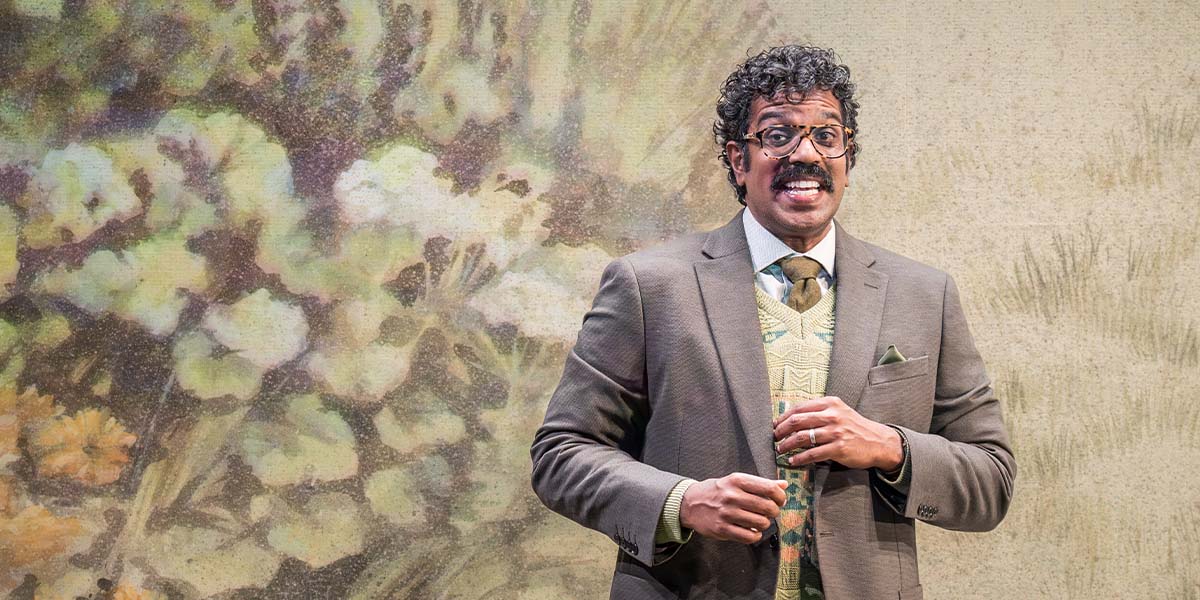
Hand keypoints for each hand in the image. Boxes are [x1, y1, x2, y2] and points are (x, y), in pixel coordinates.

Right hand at [679, 473, 786, 543]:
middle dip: (774, 512)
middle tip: (770, 512)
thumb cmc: (716, 491)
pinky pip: (750, 537)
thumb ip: (760, 483)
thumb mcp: (735, 481)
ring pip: (761, 523)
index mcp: (737, 480)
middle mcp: (732, 496)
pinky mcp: (722, 529)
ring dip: (764, 524)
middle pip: (768, 507)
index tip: (780, 500)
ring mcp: (726, 513)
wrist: (689, 503)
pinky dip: (755, 536)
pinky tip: (751, 531)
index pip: (769, 488)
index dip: (780, 496)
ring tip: (758, 521)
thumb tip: (784, 485)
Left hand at [773, 395, 902, 470]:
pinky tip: (793, 460)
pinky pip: (812, 454)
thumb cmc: (855, 427)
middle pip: (797, 420)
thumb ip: (820, 412)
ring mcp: (836, 432)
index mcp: (830, 403)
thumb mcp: (839, 412)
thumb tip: (792, 417)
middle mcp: (832, 415)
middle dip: (781, 430)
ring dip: (787, 444)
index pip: (799, 407)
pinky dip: (799, 458)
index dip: (783, 417)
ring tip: (780, 449)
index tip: (775, 425)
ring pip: (802, 437)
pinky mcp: (839, 448)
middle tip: (774, 437)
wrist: (879, 442)